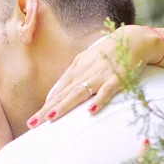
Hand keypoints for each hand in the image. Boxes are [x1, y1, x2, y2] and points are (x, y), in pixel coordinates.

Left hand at [27, 25, 162, 128]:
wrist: (132, 39)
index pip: (57, 92)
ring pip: (79, 93)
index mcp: (76, 71)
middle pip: (63, 95)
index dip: (45, 106)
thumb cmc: (106, 53)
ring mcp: (100, 76)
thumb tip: (56, 93)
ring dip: (64, 105)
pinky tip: (91, 111)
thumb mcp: (84, 62)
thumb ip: (71, 77)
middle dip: (47, 110)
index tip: (32, 120)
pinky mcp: (117, 78)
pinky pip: (107, 91)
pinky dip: (99, 100)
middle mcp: (84, 74)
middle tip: (32, 124)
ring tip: (50, 118)